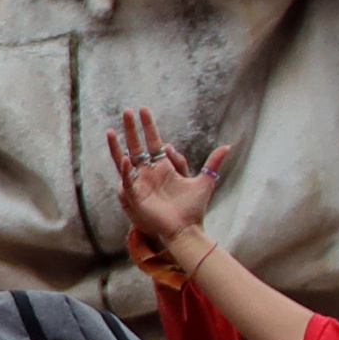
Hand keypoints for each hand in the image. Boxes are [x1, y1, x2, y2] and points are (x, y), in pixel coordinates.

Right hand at [103, 106, 228, 272]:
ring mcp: (140, 183)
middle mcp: (148, 172)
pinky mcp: (136, 196)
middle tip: (127, 111)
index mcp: (163, 167)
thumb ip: (213, 163)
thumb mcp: (205, 182)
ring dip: (117, 147)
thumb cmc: (193, 208)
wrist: (186, 229)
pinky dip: (126, 171)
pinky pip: (128, 181)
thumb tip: (227, 145)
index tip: (143, 110)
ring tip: (111, 131)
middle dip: (131, 129)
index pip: (152, 142)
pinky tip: (126, 159)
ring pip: (124, 161)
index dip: (148, 126)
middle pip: (136, 146)